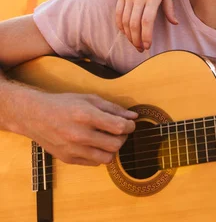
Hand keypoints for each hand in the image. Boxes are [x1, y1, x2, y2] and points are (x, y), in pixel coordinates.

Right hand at [16, 91, 137, 165]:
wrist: (34, 116)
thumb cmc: (63, 104)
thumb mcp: (89, 99)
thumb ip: (113, 108)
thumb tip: (134, 116)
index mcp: (86, 116)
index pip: (119, 127)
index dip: (129, 126)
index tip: (129, 123)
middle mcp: (79, 135)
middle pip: (116, 144)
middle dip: (123, 137)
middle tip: (119, 131)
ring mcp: (73, 149)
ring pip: (107, 157)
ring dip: (112, 149)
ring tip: (107, 139)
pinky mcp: (68, 159)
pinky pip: (94, 163)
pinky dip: (99, 155)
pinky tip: (94, 144)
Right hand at [115, 0, 177, 51]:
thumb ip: (169, 8)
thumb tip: (175, 23)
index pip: (147, 21)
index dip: (146, 36)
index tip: (148, 46)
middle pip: (134, 24)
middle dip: (137, 39)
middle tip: (142, 49)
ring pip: (124, 20)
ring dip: (129, 35)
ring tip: (135, 44)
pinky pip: (118, 13)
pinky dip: (120, 25)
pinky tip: (125, 33)